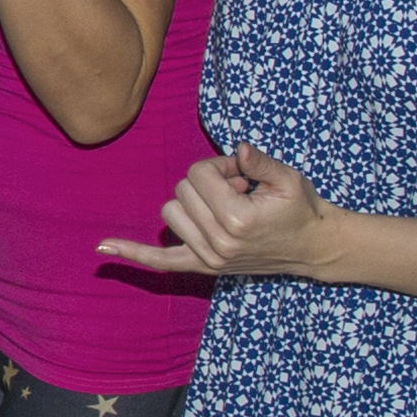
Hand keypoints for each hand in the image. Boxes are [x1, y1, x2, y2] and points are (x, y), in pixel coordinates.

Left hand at [100, 144, 330, 281]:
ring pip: (170, 214)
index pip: (199, 173)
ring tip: (227, 206)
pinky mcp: (204, 267)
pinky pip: (162, 262)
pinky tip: (103, 249)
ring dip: (192, 203)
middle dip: (208, 181)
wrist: (313, 247)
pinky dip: (134, 254)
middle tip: (239, 188)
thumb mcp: (288, 179)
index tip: (243, 173)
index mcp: (237, 219)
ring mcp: (209, 258)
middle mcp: (218, 242)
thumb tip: (238, 149)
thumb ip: (260, 162)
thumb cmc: (301, 208)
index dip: (220, 165)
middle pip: (182, 190)